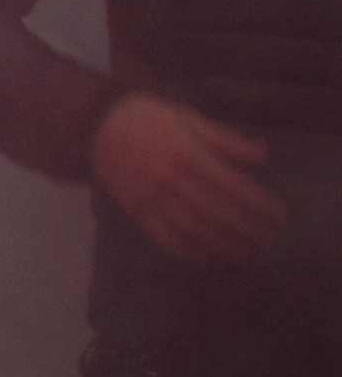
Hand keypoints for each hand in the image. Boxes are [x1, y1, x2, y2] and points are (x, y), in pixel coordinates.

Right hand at [92, 92, 285, 263]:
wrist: (96, 123)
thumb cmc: (149, 118)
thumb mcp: (190, 119)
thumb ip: (226, 140)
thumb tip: (262, 155)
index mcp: (187, 153)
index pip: (232, 186)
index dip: (258, 203)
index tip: (278, 215)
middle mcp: (170, 178)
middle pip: (216, 211)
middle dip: (246, 228)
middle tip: (268, 239)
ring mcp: (150, 195)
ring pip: (192, 227)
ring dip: (221, 243)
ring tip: (244, 253)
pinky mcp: (134, 207)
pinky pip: (161, 234)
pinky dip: (183, 250)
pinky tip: (202, 258)